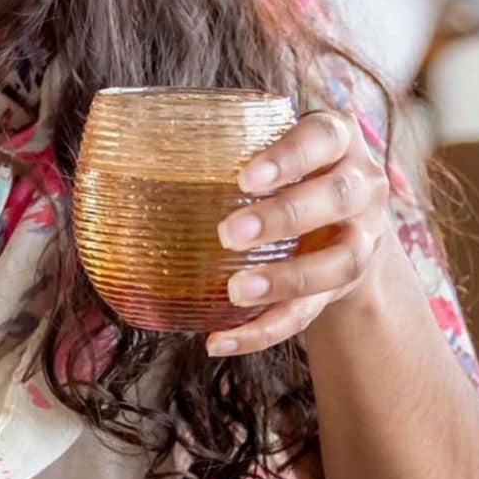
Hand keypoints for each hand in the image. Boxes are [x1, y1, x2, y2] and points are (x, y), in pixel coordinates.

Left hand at [207, 109, 391, 356]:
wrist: (344, 221)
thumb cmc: (284, 170)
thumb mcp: (268, 144)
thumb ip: (221, 144)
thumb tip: (117, 152)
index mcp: (337, 142)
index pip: (323, 137)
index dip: (290, 156)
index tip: (246, 177)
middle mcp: (361, 188)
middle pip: (338, 198)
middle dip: (286, 216)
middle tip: (230, 233)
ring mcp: (361, 240)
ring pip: (339, 263)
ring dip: (286, 280)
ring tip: (236, 291)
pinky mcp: (343, 288)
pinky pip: (309, 314)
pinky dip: (264, 331)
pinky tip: (221, 340)